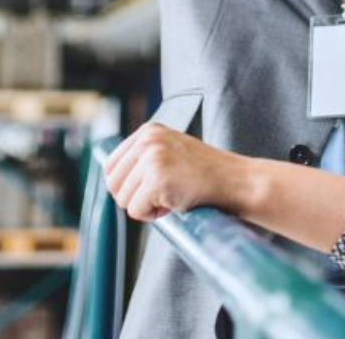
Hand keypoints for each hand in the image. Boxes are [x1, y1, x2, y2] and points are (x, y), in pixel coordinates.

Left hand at [103, 123, 246, 221]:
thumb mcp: (170, 152)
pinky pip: (136, 211)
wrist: (234, 180)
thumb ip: (143, 157)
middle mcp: (147, 139)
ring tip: (173, 194)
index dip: (126, 185)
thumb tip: (110, 181)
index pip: (110, 166)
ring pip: (123, 199)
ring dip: (146, 206)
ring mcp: (152, 157)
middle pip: (113, 184)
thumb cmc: (203, 173)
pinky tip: (176, 202)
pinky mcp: (157, 178)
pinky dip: (154, 215)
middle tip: (164, 193)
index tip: (151, 187)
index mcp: (148, 130)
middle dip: (134, 197)